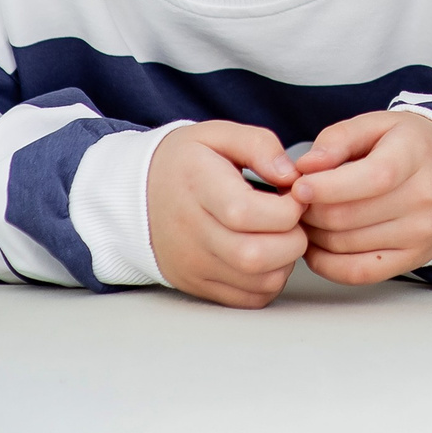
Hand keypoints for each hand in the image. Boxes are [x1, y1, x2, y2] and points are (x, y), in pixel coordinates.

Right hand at [147, 121, 307, 307]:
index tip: (296, 195)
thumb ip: (259, 145)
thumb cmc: (185, 163)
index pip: (244, 212)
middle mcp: (190, 232)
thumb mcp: (218, 134)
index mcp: (196, 186)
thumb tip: (291, 176)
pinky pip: (250, 298)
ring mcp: (193, 265)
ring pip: (259, 281)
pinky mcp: (198, 286)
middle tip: (293, 218)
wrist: (135, 197)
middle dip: (293, 238)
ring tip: (280, 234)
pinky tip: (267, 253)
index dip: (286, 208)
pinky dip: (270, 280)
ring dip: (286, 260)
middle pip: (254, 255)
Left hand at [289, 111, 431, 284]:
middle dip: (310, 210)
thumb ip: (338, 139)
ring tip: (309, 216)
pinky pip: (357, 273)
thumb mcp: (376, 125)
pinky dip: (326, 263)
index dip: (329, 187)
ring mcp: (421, 233)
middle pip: (349, 215)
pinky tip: (316, 245)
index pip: (374, 178)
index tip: (298, 187)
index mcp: (416, 154)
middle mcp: (425, 197)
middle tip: (296, 200)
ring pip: (345, 244)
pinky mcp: (412, 259)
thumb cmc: (406, 146)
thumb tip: (306, 167)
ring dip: (314, 234)